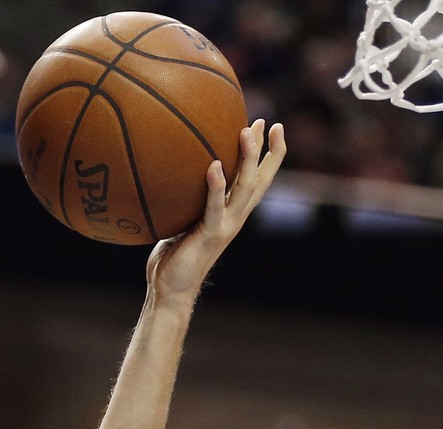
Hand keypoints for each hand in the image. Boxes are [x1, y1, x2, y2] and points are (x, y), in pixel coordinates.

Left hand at [146, 120, 285, 304]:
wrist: (171, 289)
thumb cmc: (173, 256)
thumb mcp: (182, 218)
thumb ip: (186, 198)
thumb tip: (172, 170)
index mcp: (231, 212)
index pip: (257, 179)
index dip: (268, 154)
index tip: (270, 126)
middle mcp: (235, 217)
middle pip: (260, 180)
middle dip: (269, 152)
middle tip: (271, 124)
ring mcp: (225, 226)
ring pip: (244, 189)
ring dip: (248, 160)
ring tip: (247, 132)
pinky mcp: (209, 235)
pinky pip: (214, 207)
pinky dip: (215, 186)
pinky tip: (213, 165)